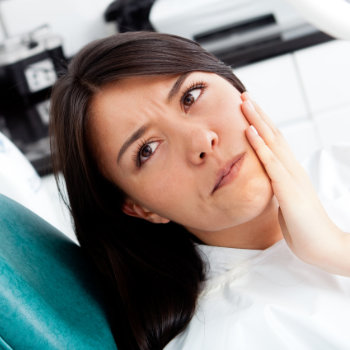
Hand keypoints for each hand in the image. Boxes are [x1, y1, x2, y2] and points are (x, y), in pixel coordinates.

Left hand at [240, 92, 349, 274]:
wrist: (323, 247)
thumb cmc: (303, 227)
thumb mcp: (286, 202)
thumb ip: (278, 189)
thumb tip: (267, 183)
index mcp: (290, 172)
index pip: (275, 142)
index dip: (261, 124)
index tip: (248, 110)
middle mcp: (292, 168)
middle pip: (274, 135)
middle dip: (258, 114)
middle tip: (244, 96)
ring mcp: (291, 177)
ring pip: (272, 142)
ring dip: (256, 121)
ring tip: (244, 103)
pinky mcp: (288, 189)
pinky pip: (271, 163)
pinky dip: (259, 145)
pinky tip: (249, 131)